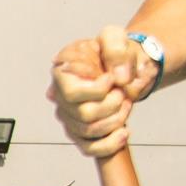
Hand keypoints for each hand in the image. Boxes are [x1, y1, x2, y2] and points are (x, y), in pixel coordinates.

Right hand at [48, 30, 147, 158]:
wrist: (121, 68)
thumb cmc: (113, 52)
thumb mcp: (115, 37)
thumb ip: (116, 49)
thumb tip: (118, 78)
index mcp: (62, 72)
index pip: (72, 94)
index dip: (98, 90)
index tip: (113, 79)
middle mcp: (60, 97)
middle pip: (84, 115)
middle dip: (112, 105)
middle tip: (122, 93)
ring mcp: (68, 117)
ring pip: (89, 132)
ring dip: (116, 120)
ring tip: (126, 104)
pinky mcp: (80, 133)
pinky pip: (90, 149)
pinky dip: (110, 144)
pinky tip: (124, 131)